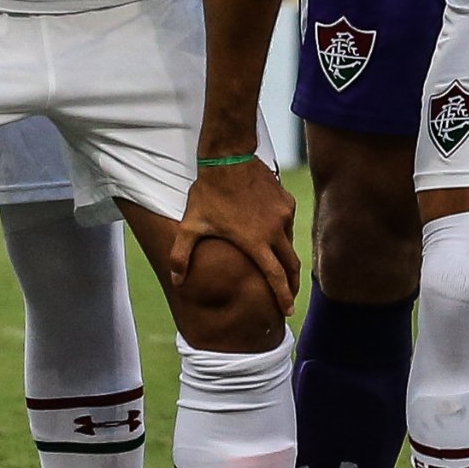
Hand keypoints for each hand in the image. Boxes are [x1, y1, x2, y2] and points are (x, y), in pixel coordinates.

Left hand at [174, 155, 300, 313]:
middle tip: (291, 295)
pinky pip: (287, 222)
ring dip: (284, 255)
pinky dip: (281, 232)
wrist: (229, 156)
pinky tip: (270, 230)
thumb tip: (176, 281)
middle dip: (293, 283)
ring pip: (289, 241)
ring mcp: (283, 214)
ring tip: (277, 262)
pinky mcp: (286, 200)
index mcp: (255, 242)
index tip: (288, 310)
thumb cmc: (208, 193)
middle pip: (291, 264)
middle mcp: (274, 230)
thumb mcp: (190, 226)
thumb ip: (181, 256)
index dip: (284, 295)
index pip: (276, 276)